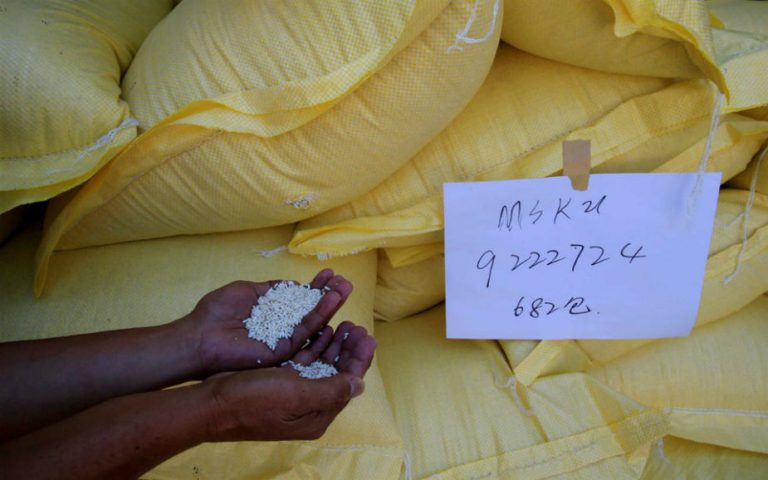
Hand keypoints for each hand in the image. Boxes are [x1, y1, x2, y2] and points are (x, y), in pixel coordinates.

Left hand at [175, 269, 352, 376]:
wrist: (199, 336)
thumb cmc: (215, 313)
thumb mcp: (247, 290)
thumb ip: (272, 289)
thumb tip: (294, 285)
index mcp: (273, 315)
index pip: (300, 300)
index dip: (315, 288)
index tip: (329, 274)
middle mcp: (281, 329)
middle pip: (312, 312)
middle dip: (329, 296)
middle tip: (345, 281)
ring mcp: (283, 341)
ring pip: (314, 323)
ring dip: (330, 305)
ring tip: (345, 288)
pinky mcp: (283, 352)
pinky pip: (305, 334)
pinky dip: (319, 317)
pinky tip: (331, 301)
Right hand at [204, 321, 375, 441]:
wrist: (212, 403)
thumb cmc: (254, 399)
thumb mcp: (297, 394)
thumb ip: (332, 389)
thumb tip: (359, 384)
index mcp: (317, 415)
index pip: (348, 384)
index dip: (360, 359)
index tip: (368, 335)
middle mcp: (309, 406)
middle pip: (338, 373)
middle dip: (349, 348)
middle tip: (357, 325)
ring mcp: (294, 394)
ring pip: (323, 364)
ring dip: (335, 344)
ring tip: (344, 323)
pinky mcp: (280, 382)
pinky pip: (306, 361)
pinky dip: (316, 344)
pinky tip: (322, 328)